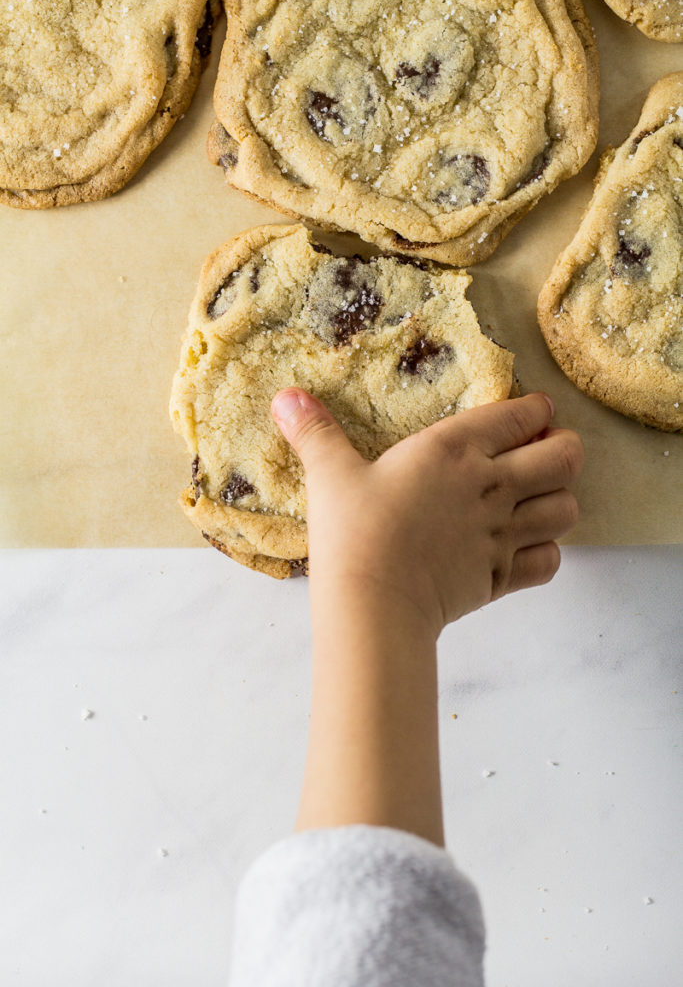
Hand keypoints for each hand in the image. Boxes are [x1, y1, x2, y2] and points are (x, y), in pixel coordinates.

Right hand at [272, 389, 582, 639]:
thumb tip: (286, 397)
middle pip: (566, 457)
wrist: (373, 604)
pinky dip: (546, 553)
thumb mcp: (330, 474)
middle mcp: (492, 485)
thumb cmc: (353, 533)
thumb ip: (316, 432)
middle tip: (542, 453)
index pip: (524, 415)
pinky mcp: (503, 577)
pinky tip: (522, 549)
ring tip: (534, 499)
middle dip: (564, 450)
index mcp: (455, 448)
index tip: (529, 413)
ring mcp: (503, 533)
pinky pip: (551, 561)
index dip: (537, 411)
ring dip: (558, 500)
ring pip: (567, 509)